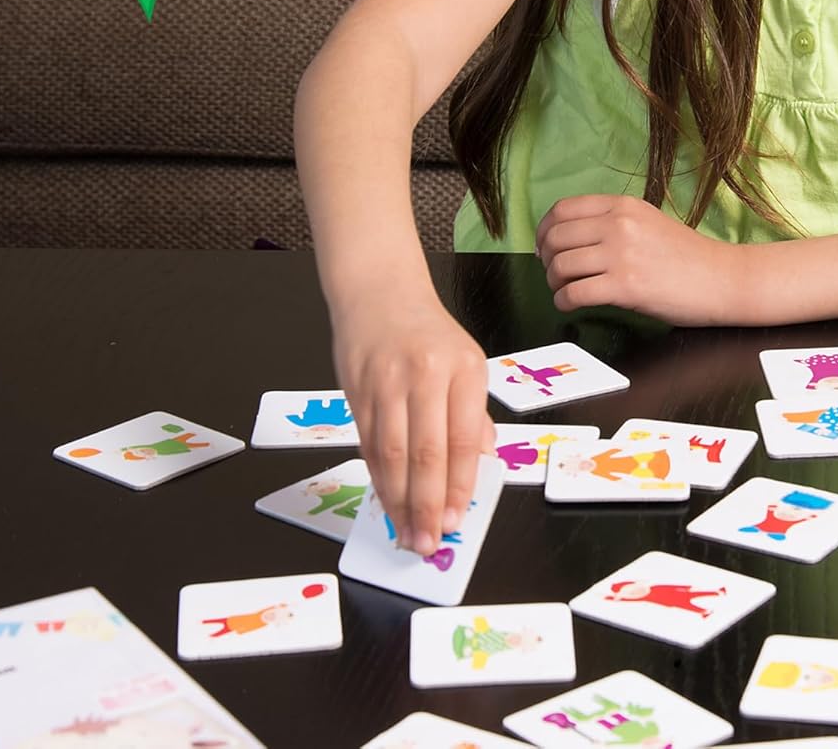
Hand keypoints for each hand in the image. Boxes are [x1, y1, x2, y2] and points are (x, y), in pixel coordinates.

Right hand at [330, 282, 494, 555]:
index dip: (459, 485)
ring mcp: (387, 383)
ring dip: (397, 501)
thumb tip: (481, 462)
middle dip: (427, 505)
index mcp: (463, 369)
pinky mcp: (356, 390)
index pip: (462, 438)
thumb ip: (472, 414)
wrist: (379, 293)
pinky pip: (367, 444)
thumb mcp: (466, 361)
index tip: (457, 520)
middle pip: (425, 453)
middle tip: (428, 543)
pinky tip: (385, 501)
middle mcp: (426, 375)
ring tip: (405, 534)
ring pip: (390, 454)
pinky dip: (377, 479)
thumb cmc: (429, 334)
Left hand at [535, 194, 745, 324]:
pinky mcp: (625, 287)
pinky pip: (574, 293)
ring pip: (560, 266)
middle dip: (546, 258)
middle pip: (556, 237)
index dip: (544, 230)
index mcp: (623, 205)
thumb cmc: (687, 256)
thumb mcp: (648, 222)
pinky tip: (572, 304)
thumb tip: (568, 237)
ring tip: (565, 289)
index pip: (562, 209)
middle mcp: (619, 225)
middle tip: (552, 272)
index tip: (544, 246)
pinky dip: (564, 302)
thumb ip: (612, 222)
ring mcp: (621, 255)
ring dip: (554, 282)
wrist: (722, 279)